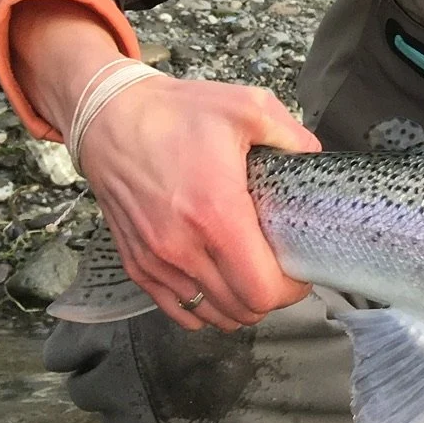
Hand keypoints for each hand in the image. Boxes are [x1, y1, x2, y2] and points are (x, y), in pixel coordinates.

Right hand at [76, 76, 319, 332]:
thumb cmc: (177, 113)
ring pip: (209, 315)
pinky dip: (202, 306)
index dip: (290, 290)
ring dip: (237, 305)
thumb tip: (314, 158)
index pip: (261, 290)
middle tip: (280, 272)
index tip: (300, 271)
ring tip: (250, 277)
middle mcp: (183, 247)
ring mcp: (156, 260)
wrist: (110, 117)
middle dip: (270, 298)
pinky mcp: (136, 263)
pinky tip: (217, 284)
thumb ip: (292, 136)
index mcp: (217, 214)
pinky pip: (175, 309)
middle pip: (240, 310)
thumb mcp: (249, 107)